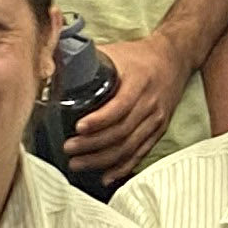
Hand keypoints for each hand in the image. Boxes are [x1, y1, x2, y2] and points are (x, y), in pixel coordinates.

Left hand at [65, 31, 183, 177]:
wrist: (174, 58)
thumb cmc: (140, 56)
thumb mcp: (116, 52)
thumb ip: (88, 60)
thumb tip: (53, 66)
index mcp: (139, 81)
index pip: (120, 106)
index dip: (99, 120)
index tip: (78, 128)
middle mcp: (150, 103)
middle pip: (122, 131)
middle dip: (93, 144)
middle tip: (69, 149)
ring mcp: (156, 119)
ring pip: (129, 146)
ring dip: (102, 159)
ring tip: (77, 163)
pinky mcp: (159, 130)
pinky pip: (140, 153)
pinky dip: (123, 167)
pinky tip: (106, 176)